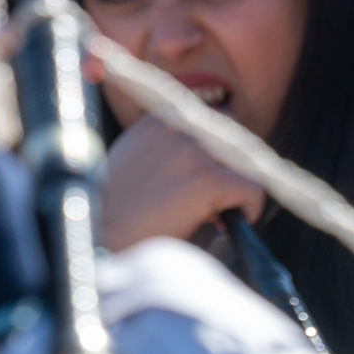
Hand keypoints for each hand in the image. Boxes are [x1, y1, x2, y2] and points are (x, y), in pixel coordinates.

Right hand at [96, 114, 265, 252]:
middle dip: (230, 166)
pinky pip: (253, 188)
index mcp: (160, 117)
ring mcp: (195, 151)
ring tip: (218, 213)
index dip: (215, 151)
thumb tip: (202, 160)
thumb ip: (165, 149)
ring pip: (245, 162)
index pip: (210, 119)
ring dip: (237, 187)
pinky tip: (229, 224)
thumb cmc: (113, 209)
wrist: (100, 236)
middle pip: (233, 136)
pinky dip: (250, 207)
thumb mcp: (134, 159)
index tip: (208, 177)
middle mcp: (179, 126)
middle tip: (217, 199)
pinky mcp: (208, 179)